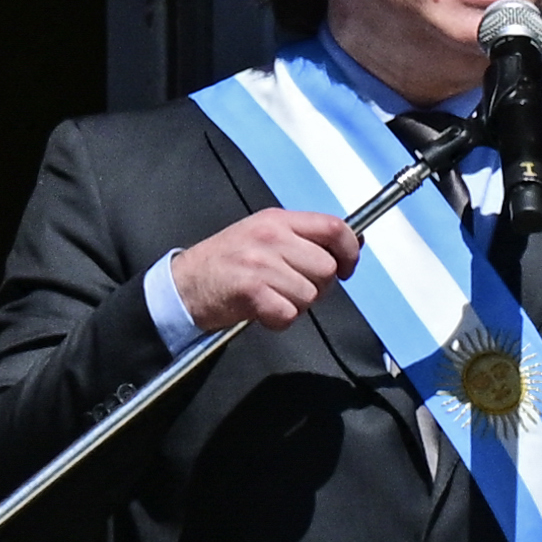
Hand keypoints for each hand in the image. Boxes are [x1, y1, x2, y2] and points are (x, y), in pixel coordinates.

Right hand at [172, 208, 359, 333]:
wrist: (185, 284)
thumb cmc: (227, 262)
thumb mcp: (267, 235)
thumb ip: (307, 238)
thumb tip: (356, 241)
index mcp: (278, 220)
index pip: (334, 227)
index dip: (350, 252)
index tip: (347, 268)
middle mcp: (271, 237)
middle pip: (326, 268)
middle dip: (317, 286)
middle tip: (292, 288)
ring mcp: (260, 263)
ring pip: (310, 295)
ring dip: (296, 305)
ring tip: (273, 298)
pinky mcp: (250, 290)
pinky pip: (289, 314)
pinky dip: (279, 321)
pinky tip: (263, 312)